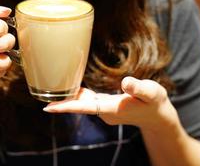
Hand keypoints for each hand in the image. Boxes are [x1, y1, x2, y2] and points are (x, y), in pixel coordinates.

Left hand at [43, 76, 179, 131]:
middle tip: (41, 97)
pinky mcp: (106, 106)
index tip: (48, 108)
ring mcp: (104, 110)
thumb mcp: (151, 92)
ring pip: (82, 103)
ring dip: (69, 98)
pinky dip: (79, 95)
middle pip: (78, 106)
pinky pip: (88, 101)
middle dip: (61, 102)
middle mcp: (104, 112)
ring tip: (51, 91)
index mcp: (111, 109)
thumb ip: (138, 88)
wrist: (158, 117)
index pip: (84, 107)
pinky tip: (72, 88)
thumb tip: (126, 82)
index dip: (66, 107)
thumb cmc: (154, 104)